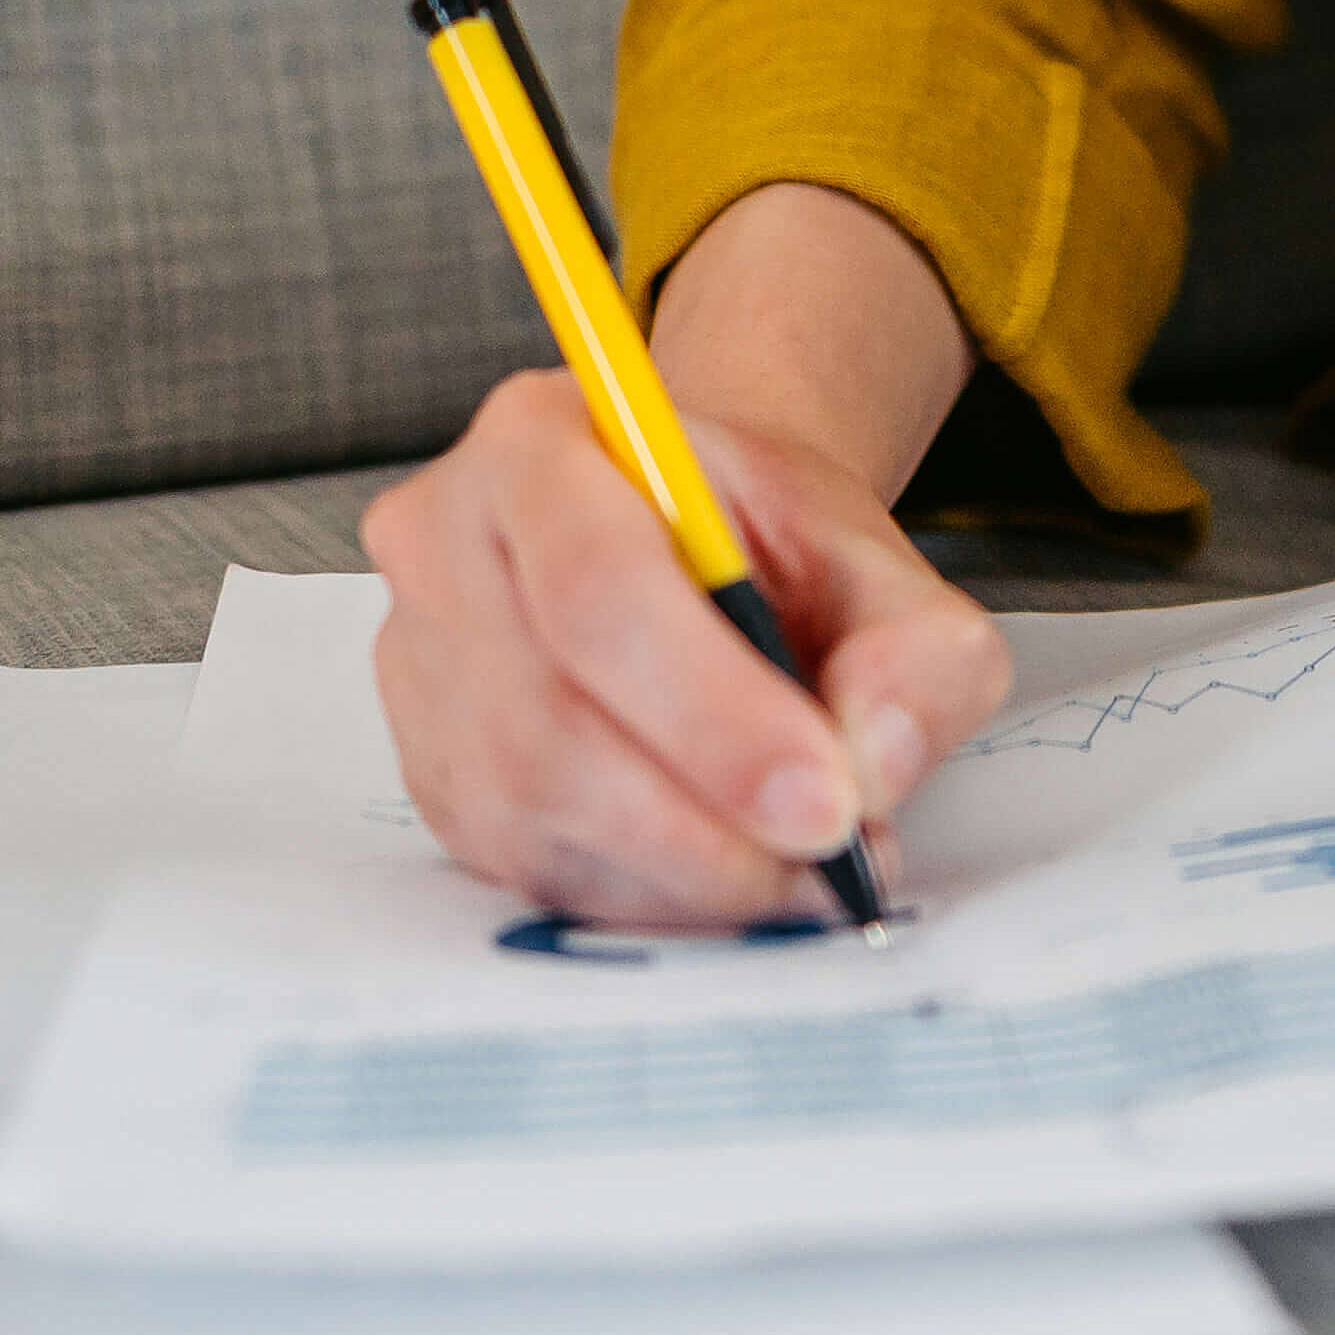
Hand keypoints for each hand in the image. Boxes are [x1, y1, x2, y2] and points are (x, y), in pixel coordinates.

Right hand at [359, 180, 1014, 926]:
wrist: (699, 546)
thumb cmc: (765, 539)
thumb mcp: (874, 554)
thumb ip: (913, 647)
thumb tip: (872, 766)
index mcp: (540, 439)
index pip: (598, 588)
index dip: (713, 713)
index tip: (827, 800)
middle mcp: (446, 546)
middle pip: (546, 723)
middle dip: (703, 820)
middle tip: (826, 858)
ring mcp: (421, 669)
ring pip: (529, 812)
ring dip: (681, 872)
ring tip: (802, 871)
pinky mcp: (432, 774)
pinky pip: (525, 866)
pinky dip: (644, 896)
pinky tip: (729, 877)